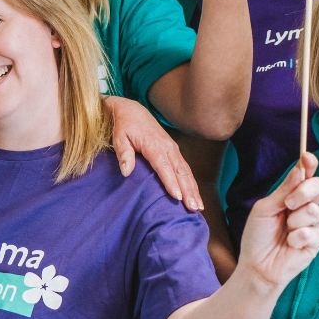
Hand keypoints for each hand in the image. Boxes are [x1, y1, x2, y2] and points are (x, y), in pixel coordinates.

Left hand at [105, 95, 201, 210]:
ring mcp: (173, 149)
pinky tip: (195, 196)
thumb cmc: (125, 126)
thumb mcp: (119, 137)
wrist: (133, 111)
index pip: (164, 166)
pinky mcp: (174, 151)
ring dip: (193, 189)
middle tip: (193, 208)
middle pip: (180, 171)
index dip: (171, 182)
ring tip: (198, 207)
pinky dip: (191, 183)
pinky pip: (185, 169)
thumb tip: (126, 171)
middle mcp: (167, 147)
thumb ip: (124, 154)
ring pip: (186, 171)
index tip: (177, 197)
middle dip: (188, 190)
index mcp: (154, 144)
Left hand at [237, 152, 318, 289]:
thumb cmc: (258, 236)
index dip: (309, 164)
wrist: (257, 265)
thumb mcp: (265, 209)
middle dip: (305, 192)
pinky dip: (298, 237)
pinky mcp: (317, 241)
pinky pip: (314, 232)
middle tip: (289, 204)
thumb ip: (283, 191)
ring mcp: (313, 224)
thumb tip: (300, 170)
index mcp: (292, 195)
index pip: (306, 175)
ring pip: (317, 210)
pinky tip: (290, 244)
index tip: (307, 157)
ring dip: (296, 220)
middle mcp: (306, 206)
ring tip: (285, 230)